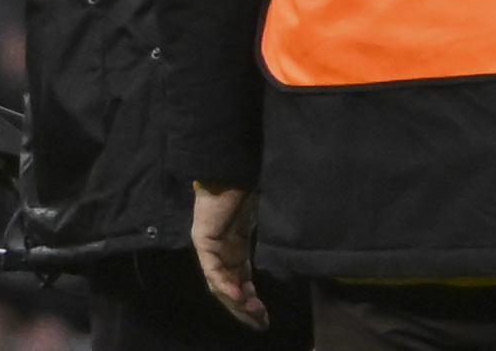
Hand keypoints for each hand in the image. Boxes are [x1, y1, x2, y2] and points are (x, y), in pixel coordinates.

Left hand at [192, 183, 267, 329]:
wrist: (229, 172)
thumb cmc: (246, 189)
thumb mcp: (260, 219)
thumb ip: (265, 237)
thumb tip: (290, 248)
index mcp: (235, 248)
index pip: (241, 281)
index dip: (251, 299)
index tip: (265, 315)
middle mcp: (222, 253)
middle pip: (230, 288)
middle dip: (245, 308)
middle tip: (261, 323)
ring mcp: (212, 249)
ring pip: (220, 285)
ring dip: (236, 301)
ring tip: (252, 314)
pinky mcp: (204, 242)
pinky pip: (213, 270)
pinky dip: (226, 284)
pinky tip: (238, 295)